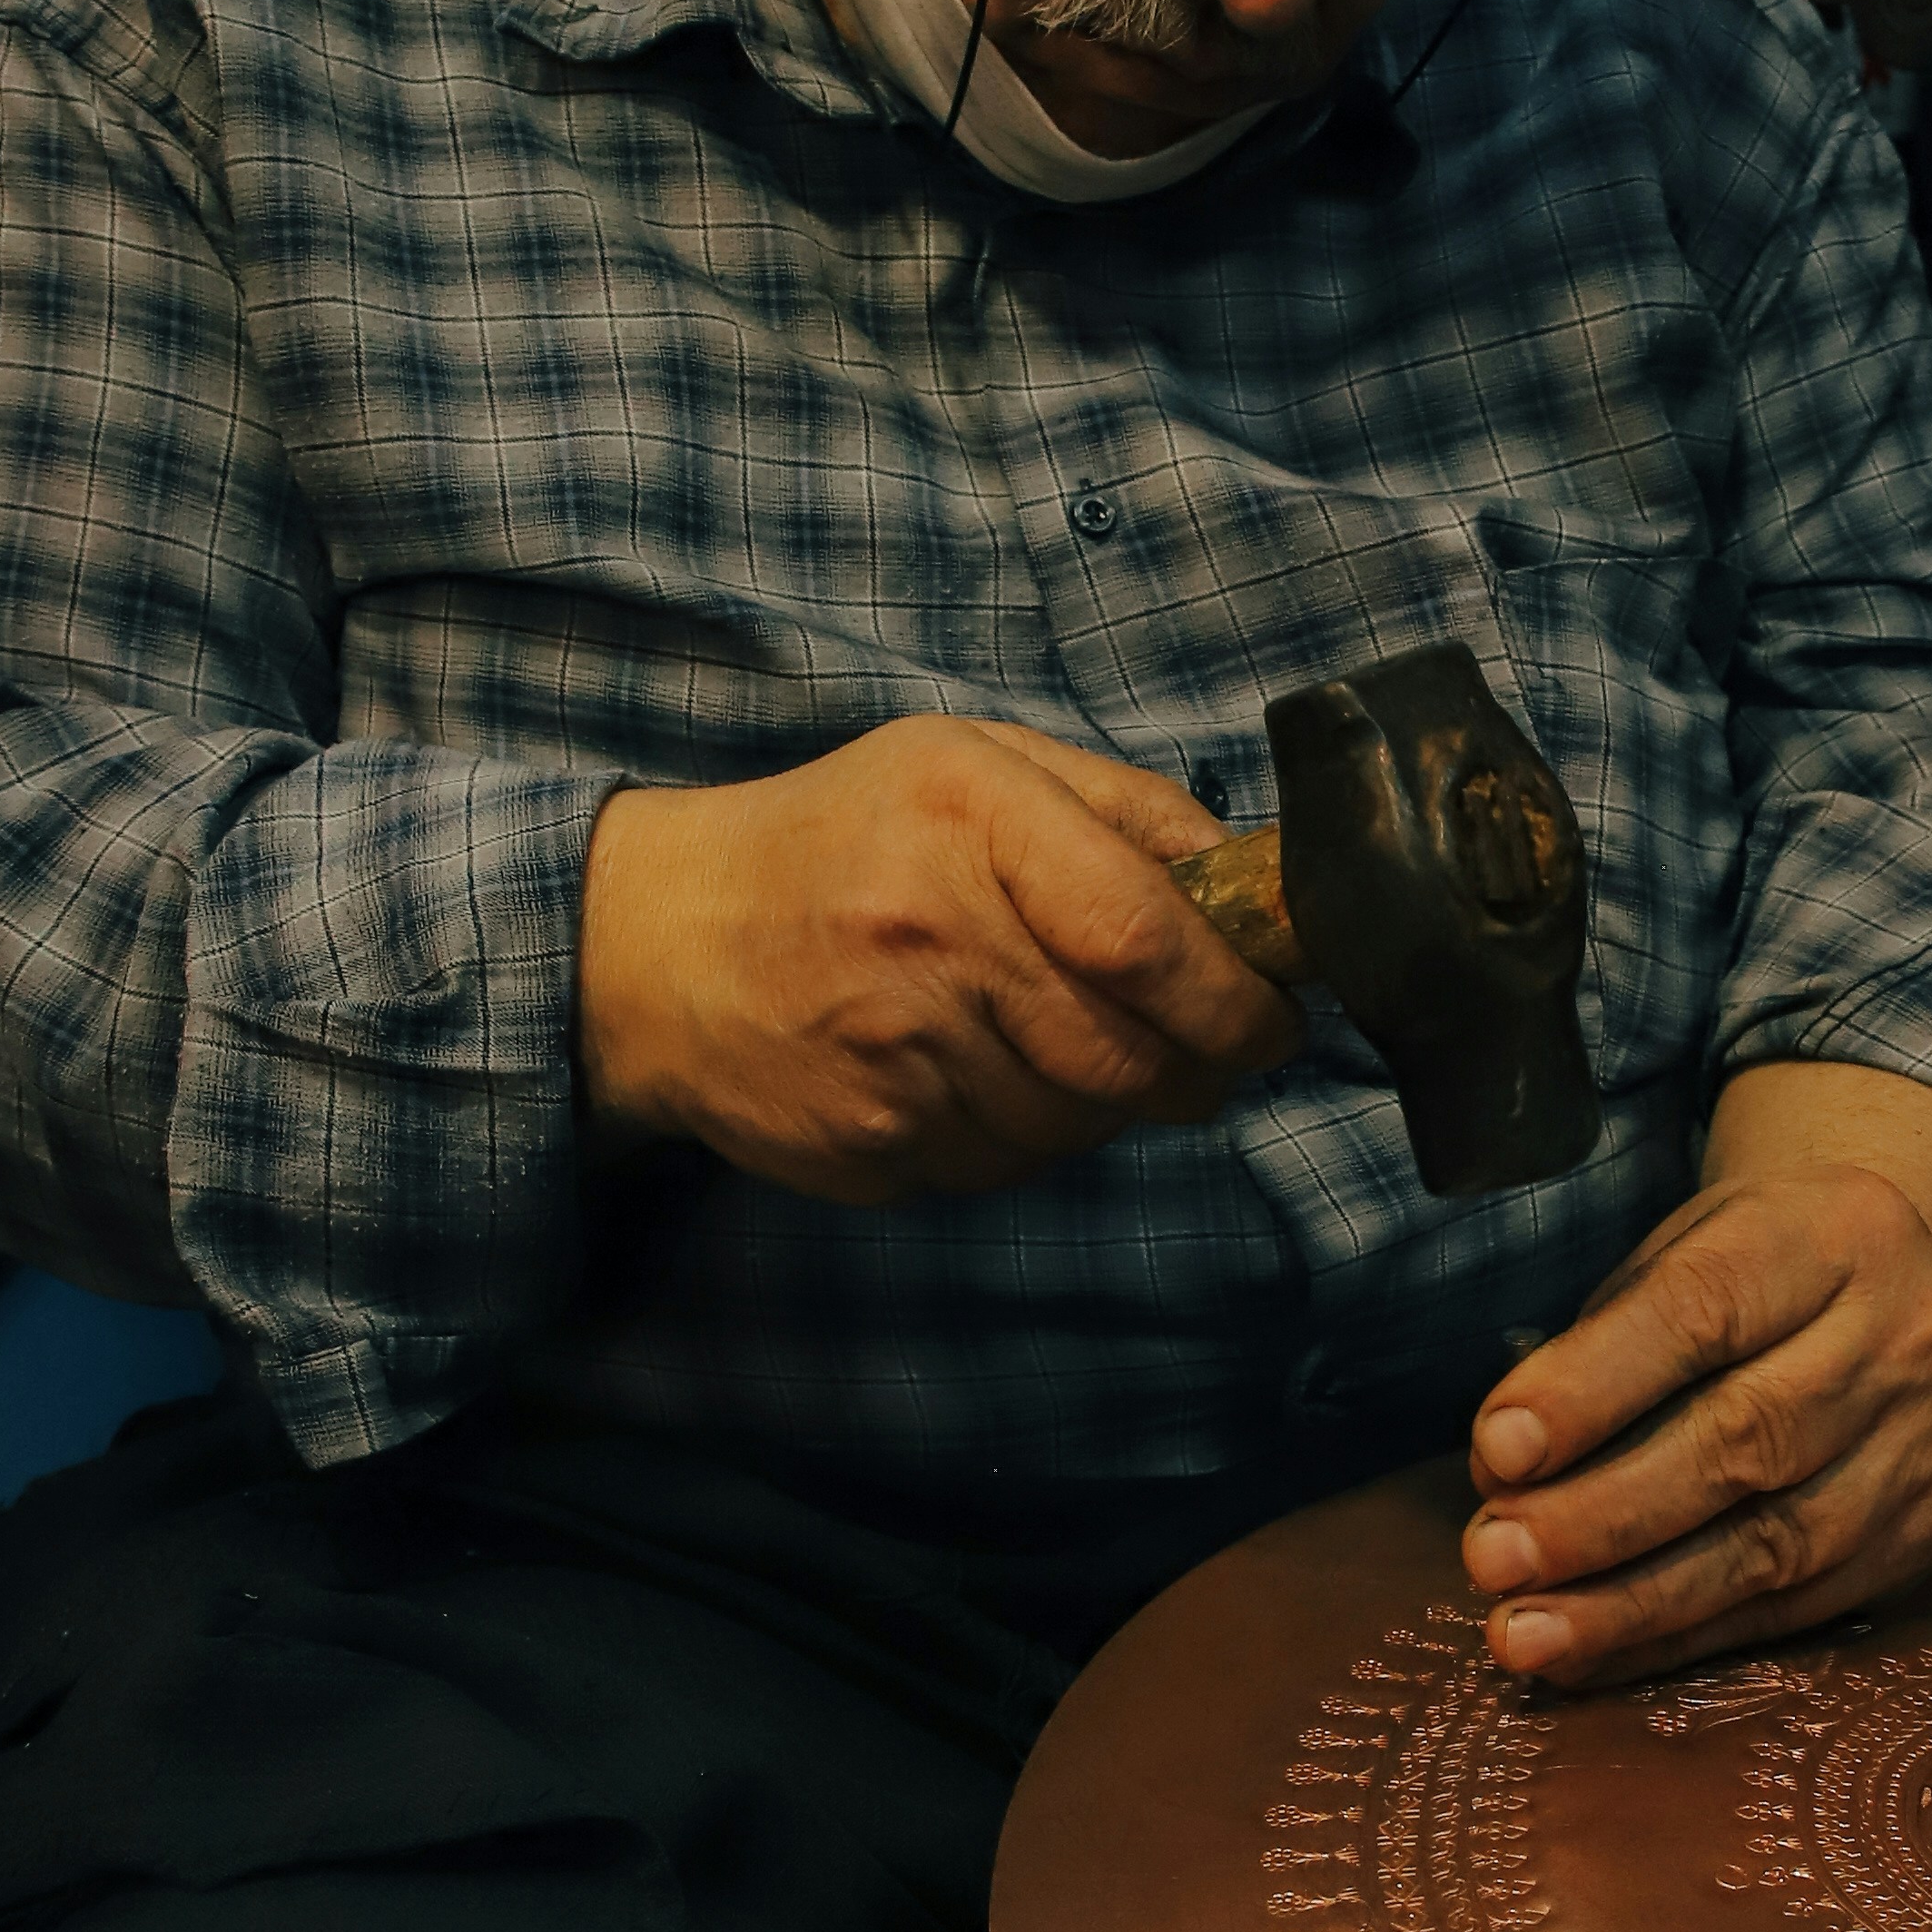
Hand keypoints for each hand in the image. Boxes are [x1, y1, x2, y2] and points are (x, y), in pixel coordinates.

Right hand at [577, 714, 1300, 1202]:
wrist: (659, 942)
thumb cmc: (843, 839)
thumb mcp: (976, 764)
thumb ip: (1126, 813)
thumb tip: (1254, 886)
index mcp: (973, 817)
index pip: (1148, 938)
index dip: (1237, 999)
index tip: (1272, 1016)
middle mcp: (930, 936)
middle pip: (1130, 1056)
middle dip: (1197, 1069)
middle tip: (1202, 1050)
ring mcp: (891, 1053)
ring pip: (1076, 1125)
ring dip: (1102, 1104)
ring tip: (1052, 1042)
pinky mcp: (865, 1142)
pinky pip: (1003, 1167)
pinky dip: (1021, 1136)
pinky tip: (973, 1074)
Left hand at [1459, 1071, 1931, 1688]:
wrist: (1908, 1283)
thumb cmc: (1760, 1269)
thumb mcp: (1688, 1250)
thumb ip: (1605, 1346)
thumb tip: (1507, 1470)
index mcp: (1830, 1236)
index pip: (1704, 1310)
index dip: (1595, 1388)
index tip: (1498, 1450)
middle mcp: (1901, 1337)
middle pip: (1746, 1440)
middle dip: (1603, 1515)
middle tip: (1494, 1558)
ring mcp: (1926, 1445)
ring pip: (1776, 1545)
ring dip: (1633, 1603)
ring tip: (1527, 1634)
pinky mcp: (1922, 1536)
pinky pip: (1795, 1608)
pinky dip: (1680, 1640)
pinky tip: (1593, 1657)